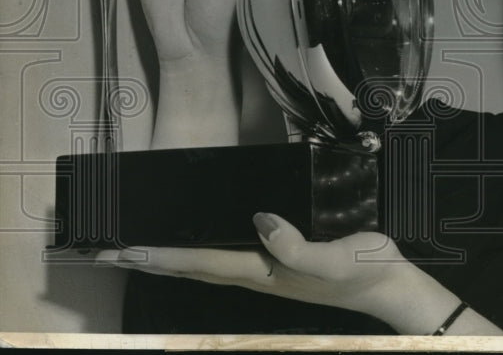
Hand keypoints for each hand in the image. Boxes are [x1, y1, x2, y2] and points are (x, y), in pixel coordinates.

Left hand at [97, 215, 414, 325]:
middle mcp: (259, 276)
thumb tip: (259, 221)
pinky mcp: (281, 266)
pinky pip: (226, 261)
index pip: (203, 262)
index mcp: (266, 272)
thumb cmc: (365, 269)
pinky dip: (198, 258)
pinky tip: (199, 252)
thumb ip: (296, 246)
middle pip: (193, 270)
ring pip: (205, 268)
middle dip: (151, 263)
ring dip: (169, 263)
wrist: (390, 285)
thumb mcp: (334, 257)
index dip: (163, 256)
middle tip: (109, 255)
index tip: (125, 250)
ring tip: (140, 255)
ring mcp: (269, 274)